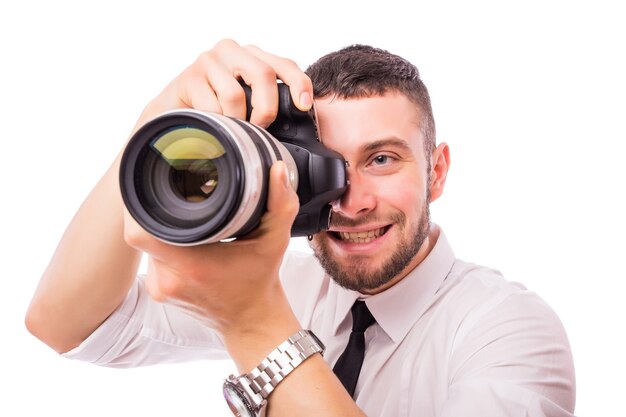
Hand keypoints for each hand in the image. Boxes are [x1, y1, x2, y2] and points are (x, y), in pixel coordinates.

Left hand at [123, 161, 298, 335]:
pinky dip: (163, 243)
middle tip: (173, 193)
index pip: (140, 232)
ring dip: (159, 227)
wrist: (251, 321)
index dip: (138, 207)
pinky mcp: (159, 290)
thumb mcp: (275, 240)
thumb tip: (278, 169)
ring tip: (183, 216)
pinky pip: (150, 257)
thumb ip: (281, 203)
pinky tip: (183, 237)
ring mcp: (160, 287)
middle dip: (153, 209)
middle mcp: (168, 279)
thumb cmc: (260, 282)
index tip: (155, 187)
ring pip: (145, 244)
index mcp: (192, 266)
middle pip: (140, 232)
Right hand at [134, 38, 313, 129]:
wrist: (174, 112)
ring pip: (236, 95)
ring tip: (231, 127)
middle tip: (260, 127)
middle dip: (266, 108)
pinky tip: (212, 124)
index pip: (284, 65)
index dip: (299, 84)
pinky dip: (217, 122)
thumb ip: (267, 101)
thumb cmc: (216, 108)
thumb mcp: (247, 102)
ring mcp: (209, 60)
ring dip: (237, 119)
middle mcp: (232, 51)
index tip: (304, 106)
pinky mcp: (190, 76)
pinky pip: (213, 107)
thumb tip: (296, 118)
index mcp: (252, 56)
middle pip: (263, 75)